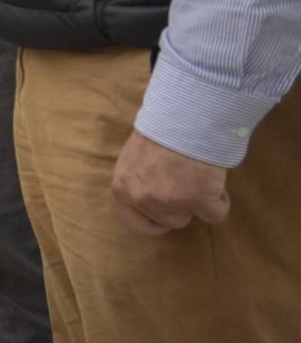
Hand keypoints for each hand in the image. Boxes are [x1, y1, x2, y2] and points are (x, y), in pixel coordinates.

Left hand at [110, 130, 230, 234]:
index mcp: (122, 188)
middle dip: (181, 206)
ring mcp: (170, 202)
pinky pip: (216, 213)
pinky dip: (220, 200)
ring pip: (192, 217)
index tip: (166, 219)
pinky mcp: (199, 201)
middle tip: (187, 180)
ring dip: (199, 202)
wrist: (183, 119)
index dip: (154, 222)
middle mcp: (143, 199)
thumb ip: (140, 180)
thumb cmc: (160, 132)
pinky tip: (214, 179)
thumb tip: (153, 194)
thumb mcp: (135, 158)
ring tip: (199, 175)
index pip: (135, 222)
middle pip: (169, 220)